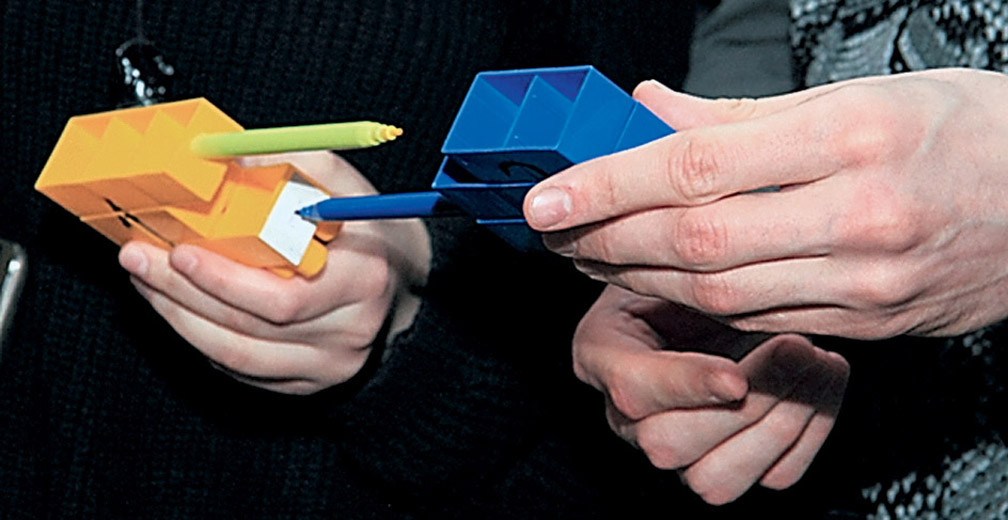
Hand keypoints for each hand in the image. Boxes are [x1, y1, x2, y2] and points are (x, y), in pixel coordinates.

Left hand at [117, 151, 430, 393]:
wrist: (406, 287)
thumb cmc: (371, 233)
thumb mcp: (345, 187)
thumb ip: (291, 167)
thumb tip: (222, 156)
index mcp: (363, 283)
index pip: (284, 298)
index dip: (224, 280)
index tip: (180, 250)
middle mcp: (347, 333)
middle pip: (250, 327)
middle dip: (183, 293)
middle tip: (139, 259)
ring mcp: (327, 365)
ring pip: (236, 355)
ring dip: (180, 318)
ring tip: (146, 281)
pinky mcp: (306, 383)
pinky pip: (241, 369)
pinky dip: (200, 339)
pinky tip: (176, 307)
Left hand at [525, 68, 1007, 337]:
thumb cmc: (963, 130)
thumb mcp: (856, 94)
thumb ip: (739, 113)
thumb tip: (649, 111)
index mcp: (850, 136)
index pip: (695, 165)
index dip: (607, 183)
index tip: (548, 196)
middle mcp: (857, 214)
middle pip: (694, 240)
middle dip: (604, 238)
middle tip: (554, 230)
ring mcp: (864, 280)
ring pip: (717, 292)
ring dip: (636, 277)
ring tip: (590, 256)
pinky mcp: (865, 322)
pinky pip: (756, 318)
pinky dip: (693, 302)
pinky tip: (656, 282)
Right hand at [574, 285, 848, 504]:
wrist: (717, 278)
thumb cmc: (692, 258)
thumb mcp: (681, 253)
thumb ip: (690, 270)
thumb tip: (724, 264)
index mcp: (601, 354)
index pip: (632, 390)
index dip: (687, 386)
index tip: (735, 376)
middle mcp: (629, 414)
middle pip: (667, 445)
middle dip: (745, 403)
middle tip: (795, 349)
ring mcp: (679, 446)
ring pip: (716, 479)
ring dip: (781, 423)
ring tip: (815, 360)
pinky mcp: (729, 461)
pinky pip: (771, 477)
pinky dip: (810, 434)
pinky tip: (821, 381)